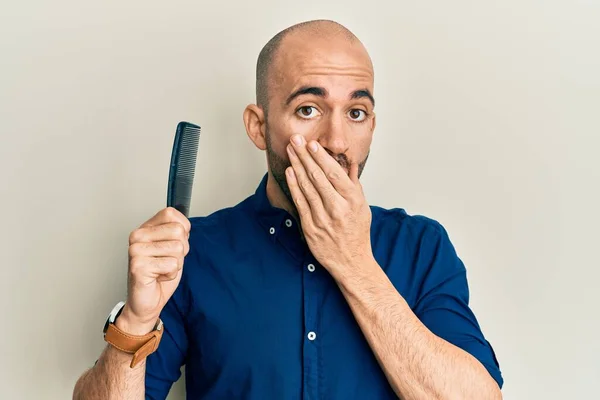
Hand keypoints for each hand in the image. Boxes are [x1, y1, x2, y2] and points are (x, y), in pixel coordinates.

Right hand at [117, 207, 190, 334]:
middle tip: (166, 261)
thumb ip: (177, 233)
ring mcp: (136, 250)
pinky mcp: (138, 266)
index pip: (171, 213)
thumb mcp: (173, 248)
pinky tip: (158, 277)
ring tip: (161, 270)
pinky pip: (172, 264)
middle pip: (178, 231)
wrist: (147, 302)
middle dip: (181, 250)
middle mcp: (137, 236)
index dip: (182, 230)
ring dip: (176, 264)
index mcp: (145, 228)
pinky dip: (170, 274)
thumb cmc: (160, 275)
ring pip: (177, 248)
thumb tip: (184, 225)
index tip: (173, 244)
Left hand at [285, 134, 373, 275]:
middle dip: (305, 155)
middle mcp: (337, 208)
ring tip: (291, 150)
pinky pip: (300, 202)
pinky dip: (294, 185)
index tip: (312, 144)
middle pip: (317, 176)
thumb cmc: (357, 232)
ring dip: (297, 166)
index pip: (334, 173)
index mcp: (352, 200)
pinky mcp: (310, 228)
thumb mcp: (362, 206)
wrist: (351, 261)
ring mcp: (322, 218)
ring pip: (306, 186)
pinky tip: (290, 172)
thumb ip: (354, 184)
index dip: (321, 157)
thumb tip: (350, 163)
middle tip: (295, 140)